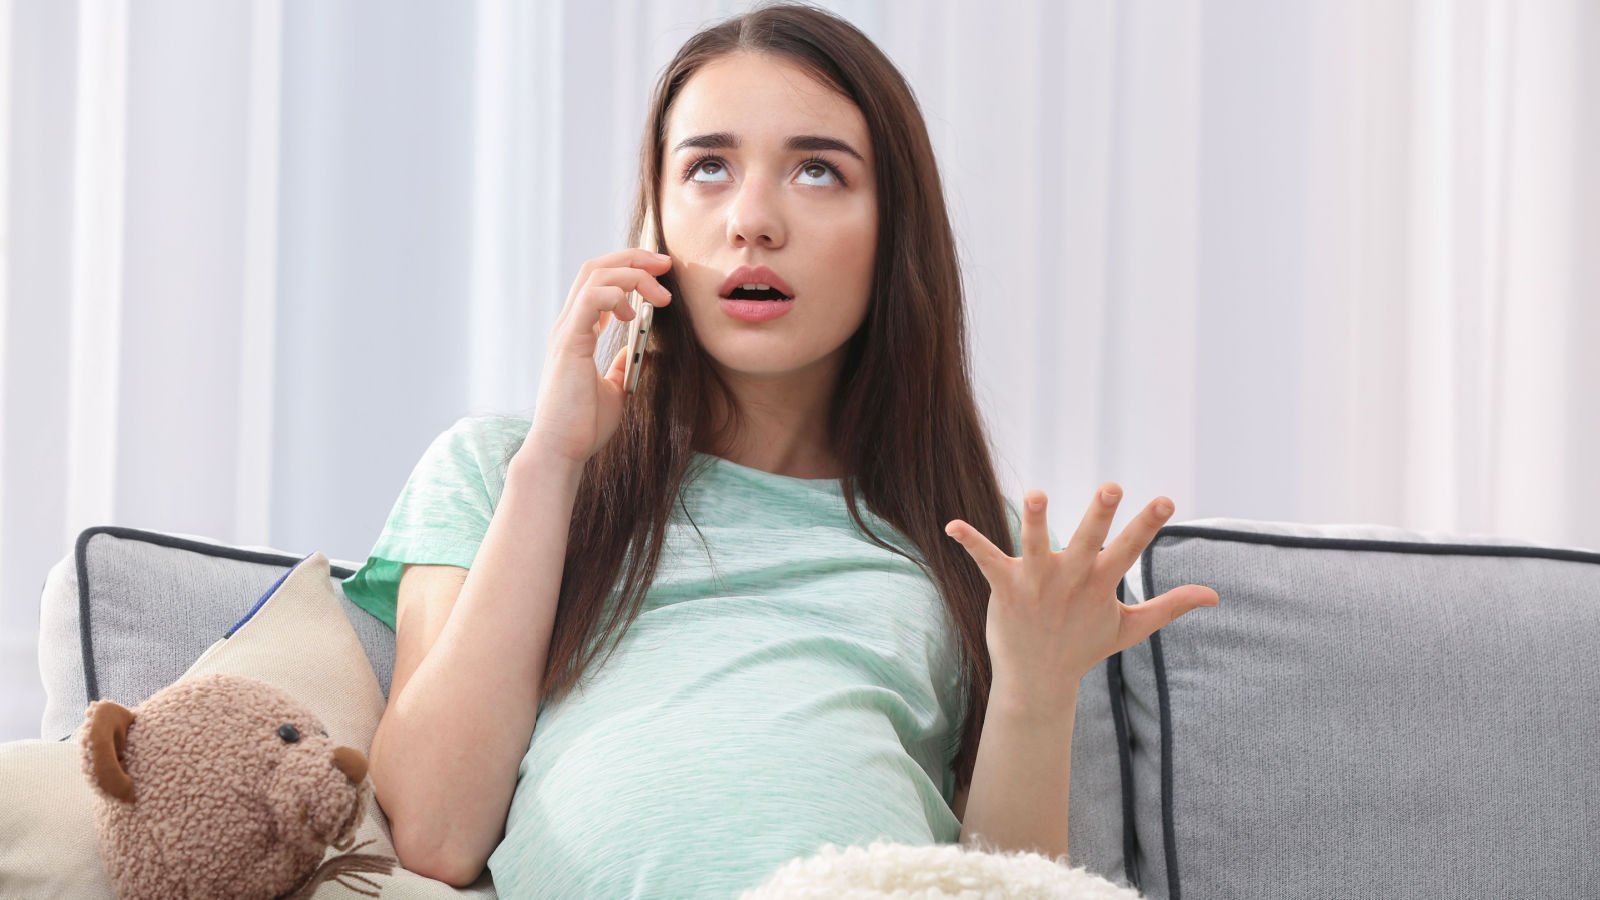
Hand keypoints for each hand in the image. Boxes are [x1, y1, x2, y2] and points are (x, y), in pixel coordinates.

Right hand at [523, 248, 673, 466]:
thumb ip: (619, 366)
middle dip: (633, 258)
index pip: (599, 281)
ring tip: (660, 294)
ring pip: (594, 276)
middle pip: (596, 268)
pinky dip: (614, 294)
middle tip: (666, 264)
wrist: (563, 450)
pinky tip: (632, 311)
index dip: (629, 268)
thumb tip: (633, 351)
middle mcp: (569, 325)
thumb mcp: (612, 390)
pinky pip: (589, 300)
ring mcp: (566, 331)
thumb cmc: (583, 425)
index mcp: (577, 332)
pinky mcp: (569, 343)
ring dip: (632, 274)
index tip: (660, 273)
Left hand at [945, 485, 1219, 707]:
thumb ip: (1170, 607)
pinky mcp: (1006, 587)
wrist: (1037, 680)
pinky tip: (951, 526)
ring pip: (1036, 545)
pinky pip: (986, 560)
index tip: (1164, 500)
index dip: (1147, 525)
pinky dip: (970, 542)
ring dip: (1037, 521)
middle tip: (1111, 487)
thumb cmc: (1083, 647)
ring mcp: (1037, 582)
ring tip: (1037, 494)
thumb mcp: (1130, 628)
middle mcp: (1071, 579)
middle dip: (1099, 514)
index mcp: (1100, 583)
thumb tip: (1214, 595)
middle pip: (1089, 541)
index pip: (1129, 549)